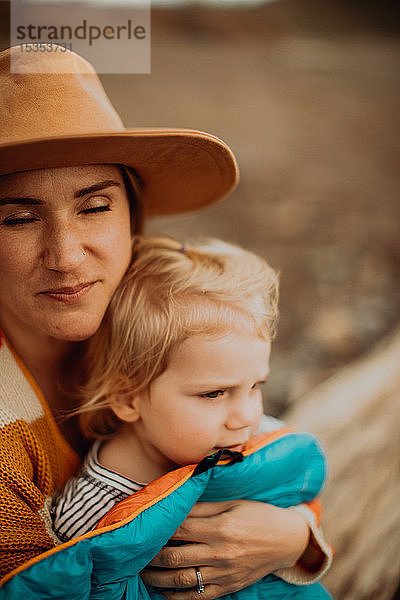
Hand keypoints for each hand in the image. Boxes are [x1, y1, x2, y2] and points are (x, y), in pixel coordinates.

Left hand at [140, 499, 308, 598]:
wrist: (287, 541)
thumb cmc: (259, 515)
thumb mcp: (233, 502)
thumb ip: (203, 505)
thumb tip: (177, 501)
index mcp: (221, 527)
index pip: (180, 528)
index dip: (159, 528)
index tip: (145, 526)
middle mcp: (220, 553)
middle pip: (175, 555)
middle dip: (151, 555)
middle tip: (136, 552)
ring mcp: (224, 574)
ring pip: (181, 580)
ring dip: (157, 577)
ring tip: (143, 571)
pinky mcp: (228, 588)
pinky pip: (197, 597)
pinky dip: (176, 597)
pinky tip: (163, 590)